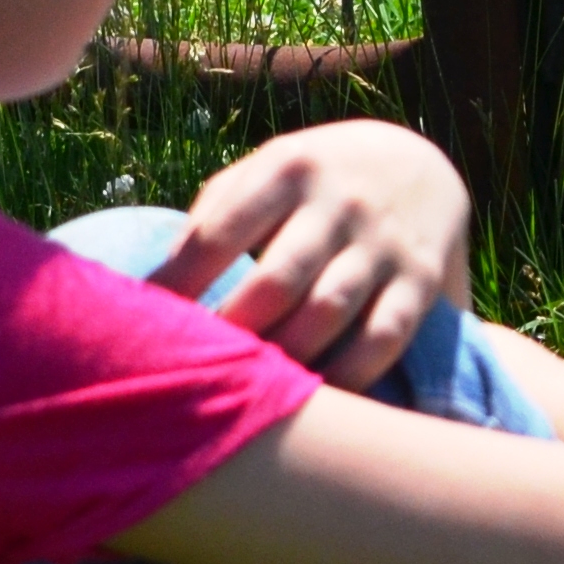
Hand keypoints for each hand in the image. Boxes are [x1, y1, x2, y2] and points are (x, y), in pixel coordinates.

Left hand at [176, 121, 471, 382]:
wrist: (419, 164)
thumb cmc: (312, 182)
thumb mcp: (267, 170)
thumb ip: (218, 213)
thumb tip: (160, 283)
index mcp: (287, 168)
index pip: (218, 233)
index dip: (177, 284)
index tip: (143, 326)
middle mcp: (339, 202)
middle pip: (275, 280)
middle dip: (232, 330)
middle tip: (194, 370)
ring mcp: (383, 243)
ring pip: (327, 311)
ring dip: (283, 357)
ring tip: (247, 390)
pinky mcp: (420, 281)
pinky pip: (382, 337)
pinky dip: (347, 374)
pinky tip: (314, 398)